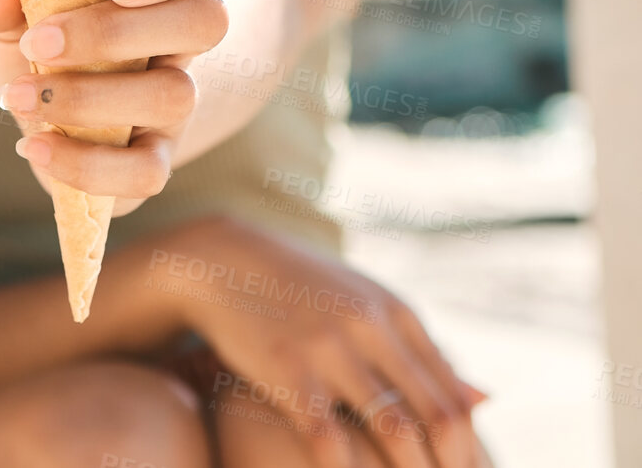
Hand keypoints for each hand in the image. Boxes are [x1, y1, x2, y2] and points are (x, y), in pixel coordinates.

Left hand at [0, 0, 236, 215]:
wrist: (53, 112)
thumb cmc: (46, 40)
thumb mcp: (21, 11)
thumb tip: (0, 0)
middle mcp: (185, 39)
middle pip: (206, 20)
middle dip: (118, 30)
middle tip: (40, 42)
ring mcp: (178, 100)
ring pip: (175, 95)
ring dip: (87, 97)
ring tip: (19, 96)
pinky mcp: (157, 157)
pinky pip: (149, 172)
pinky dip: (85, 163)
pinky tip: (34, 146)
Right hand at [156, 216, 485, 467]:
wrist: (220, 258)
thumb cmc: (298, 287)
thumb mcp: (366, 305)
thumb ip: (421, 351)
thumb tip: (487, 400)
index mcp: (398, 314)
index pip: (456, 399)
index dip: (468, 453)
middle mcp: (373, 328)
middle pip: (440, 419)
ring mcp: (331, 349)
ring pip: (396, 432)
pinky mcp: (288, 369)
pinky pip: (330, 439)